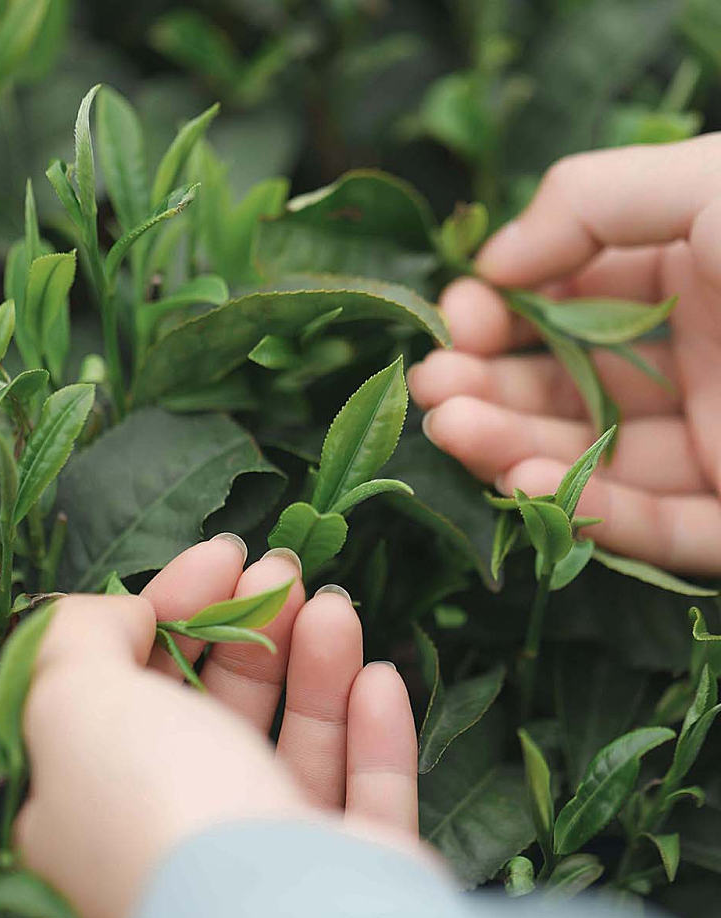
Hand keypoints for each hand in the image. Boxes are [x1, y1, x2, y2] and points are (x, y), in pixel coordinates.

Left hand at [14, 537, 417, 917]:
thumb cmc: (161, 810)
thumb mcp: (74, 704)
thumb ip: (79, 641)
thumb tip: (124, 612)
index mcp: (94, 816)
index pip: (128, 693)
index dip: (172, 611)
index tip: (224, 556)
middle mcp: (178, 846)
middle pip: (217, 715)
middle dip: (251, 630)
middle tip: (287, 570)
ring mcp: (271, 871)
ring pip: (297, 750)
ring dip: (318, 667)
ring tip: (338, 607)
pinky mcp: (352, 882)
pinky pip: (365, 797)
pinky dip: (373, 736)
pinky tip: (381, 678)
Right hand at [409, 134, 720, 575]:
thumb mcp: (709, 186)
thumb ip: (591, 201)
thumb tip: (495, 260)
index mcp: (700, 274)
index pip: (573, 302)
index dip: (504, 312)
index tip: (456, 321)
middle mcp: (703, 362)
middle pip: (570, 387)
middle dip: (491, 386)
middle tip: (428, 392)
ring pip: (597, 462)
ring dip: (514, 449)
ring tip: (450, 431)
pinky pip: (654, 526)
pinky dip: (585, 511)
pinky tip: (520, 482)